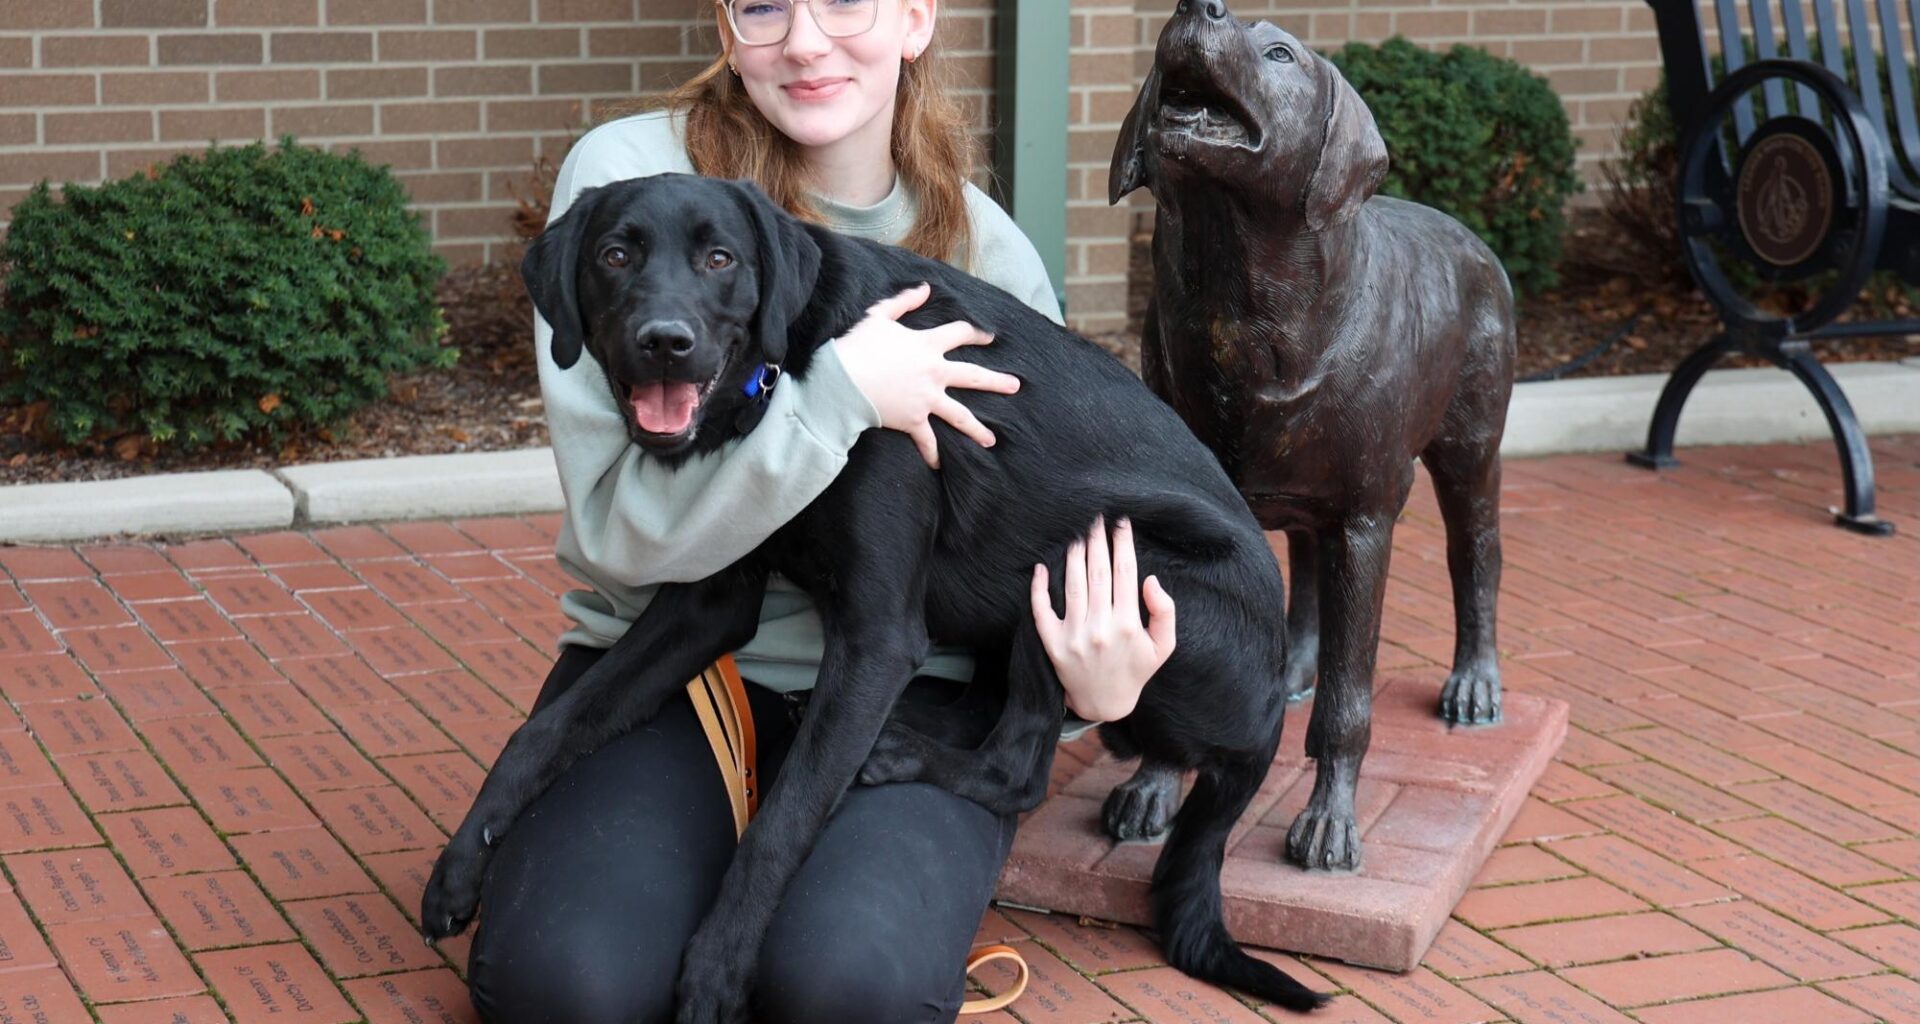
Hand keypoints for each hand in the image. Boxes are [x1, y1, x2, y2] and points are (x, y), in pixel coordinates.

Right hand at [830, 283, 1020, 468]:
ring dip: (977, 429)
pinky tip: (940, 466)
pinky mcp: (913, 420)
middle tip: (1015, 386)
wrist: (844, 381)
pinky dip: (932, 454)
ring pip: (959, 415)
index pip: (960, 334)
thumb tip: (925, 288)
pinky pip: (927, 440)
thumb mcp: (879, 316)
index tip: (989, 336)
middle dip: (995, 381)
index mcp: (927, 345)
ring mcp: (926, 399)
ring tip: (991, 440)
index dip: (976, 332)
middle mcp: (934, 373)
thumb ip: (904, 301)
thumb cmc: (858, 346)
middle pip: (972, 377)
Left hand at [1031, 516, 1176, 721]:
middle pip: (1097, 572)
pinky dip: (1039, 587)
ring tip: (1076, 532)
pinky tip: (1041, 567)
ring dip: (1073, 554)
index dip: (1123, 544)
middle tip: (1095, 517)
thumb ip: (1164, 612)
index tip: (1121, 522)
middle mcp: (1099, 627)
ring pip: (1072, 584)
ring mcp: (1073, 635)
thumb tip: (1150, 580)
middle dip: (1097, 540)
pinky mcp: (1052, 643)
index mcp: (1127, 624)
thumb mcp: (1163, 646)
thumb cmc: (1136, 670)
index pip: (1125, 573)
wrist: (1105, 703)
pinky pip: (1042, 610)